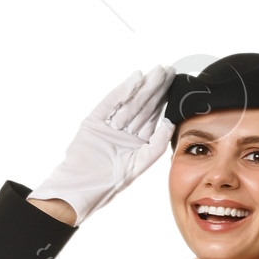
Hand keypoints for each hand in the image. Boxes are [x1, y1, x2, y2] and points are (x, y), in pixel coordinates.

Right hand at [29, 66, 174, 225]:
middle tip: (168, 70)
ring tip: (156, 72)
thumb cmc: (109, 183)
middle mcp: (124, 131)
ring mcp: (109, 124)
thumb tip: (170, 124)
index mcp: (136, 142)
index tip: (175, 85)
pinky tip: (136, 78)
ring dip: (143, 86)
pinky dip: (123, 90)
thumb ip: (155, 146)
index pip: (153, 116)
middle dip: (155, 88)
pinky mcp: (94, 120)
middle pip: (143, 105)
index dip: (163, 100)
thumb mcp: (138, 165)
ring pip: (130, 101)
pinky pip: (111, 102)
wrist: (83, 187)